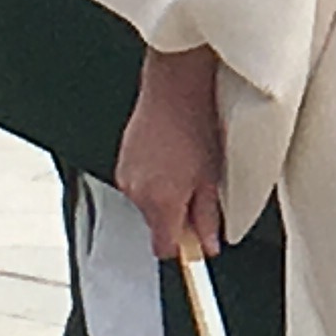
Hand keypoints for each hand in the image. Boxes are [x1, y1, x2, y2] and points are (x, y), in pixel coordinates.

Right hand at [118, 47, 226, 259]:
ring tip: (186, 165)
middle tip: (199, 190)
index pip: (163, 248)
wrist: (175, 87)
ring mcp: (126, 176)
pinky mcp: (122, 161)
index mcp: (160, 201)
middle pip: (155, 225)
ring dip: (165, 194)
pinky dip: (154, 177)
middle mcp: (137, 193)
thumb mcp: (213, 176)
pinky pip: (139, 183)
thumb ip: (209, 217)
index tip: (197, 244)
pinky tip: (171, 154)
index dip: (182, 248)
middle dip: (176, 216)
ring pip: (147, 203)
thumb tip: (210, 245)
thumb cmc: (197, 124)